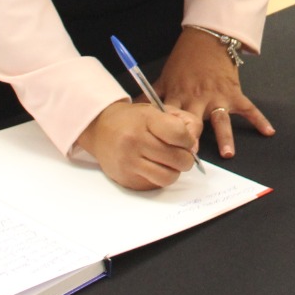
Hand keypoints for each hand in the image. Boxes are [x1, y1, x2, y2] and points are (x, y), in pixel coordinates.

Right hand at [75, 99, 201, 190]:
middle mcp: (135, 141)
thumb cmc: (134, 119)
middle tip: (181, 153)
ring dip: (174, 171)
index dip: (188, 139)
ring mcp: (129, 162)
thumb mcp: (159, 109)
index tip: (185, 139)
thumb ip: (184, 123)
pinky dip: (160, 177)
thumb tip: (194, 148)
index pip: (178, 134)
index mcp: (145, 119)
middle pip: (178, 159)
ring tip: (169, 162)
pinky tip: (154, 166)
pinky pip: (155, 185)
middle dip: (186, 157)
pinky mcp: (127, 179)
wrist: (100, 129)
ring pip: (168, 177)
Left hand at [155, 27, 273, 159]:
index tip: (165, 150)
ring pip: (220, 118)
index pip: (171, 118)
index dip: (167, 134)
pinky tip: (267, 132)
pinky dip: (259, 119)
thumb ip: (150, 95)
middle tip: (191, 158)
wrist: (207, 38)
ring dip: (224, 136)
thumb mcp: (165, 76)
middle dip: (192, 139)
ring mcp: (217, 95)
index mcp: (179, 95)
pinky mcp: (234, 92)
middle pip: (195, 122)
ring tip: (228, 153)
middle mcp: (198, 97)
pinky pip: (248, 108)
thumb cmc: (184, 59)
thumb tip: (130, 110)